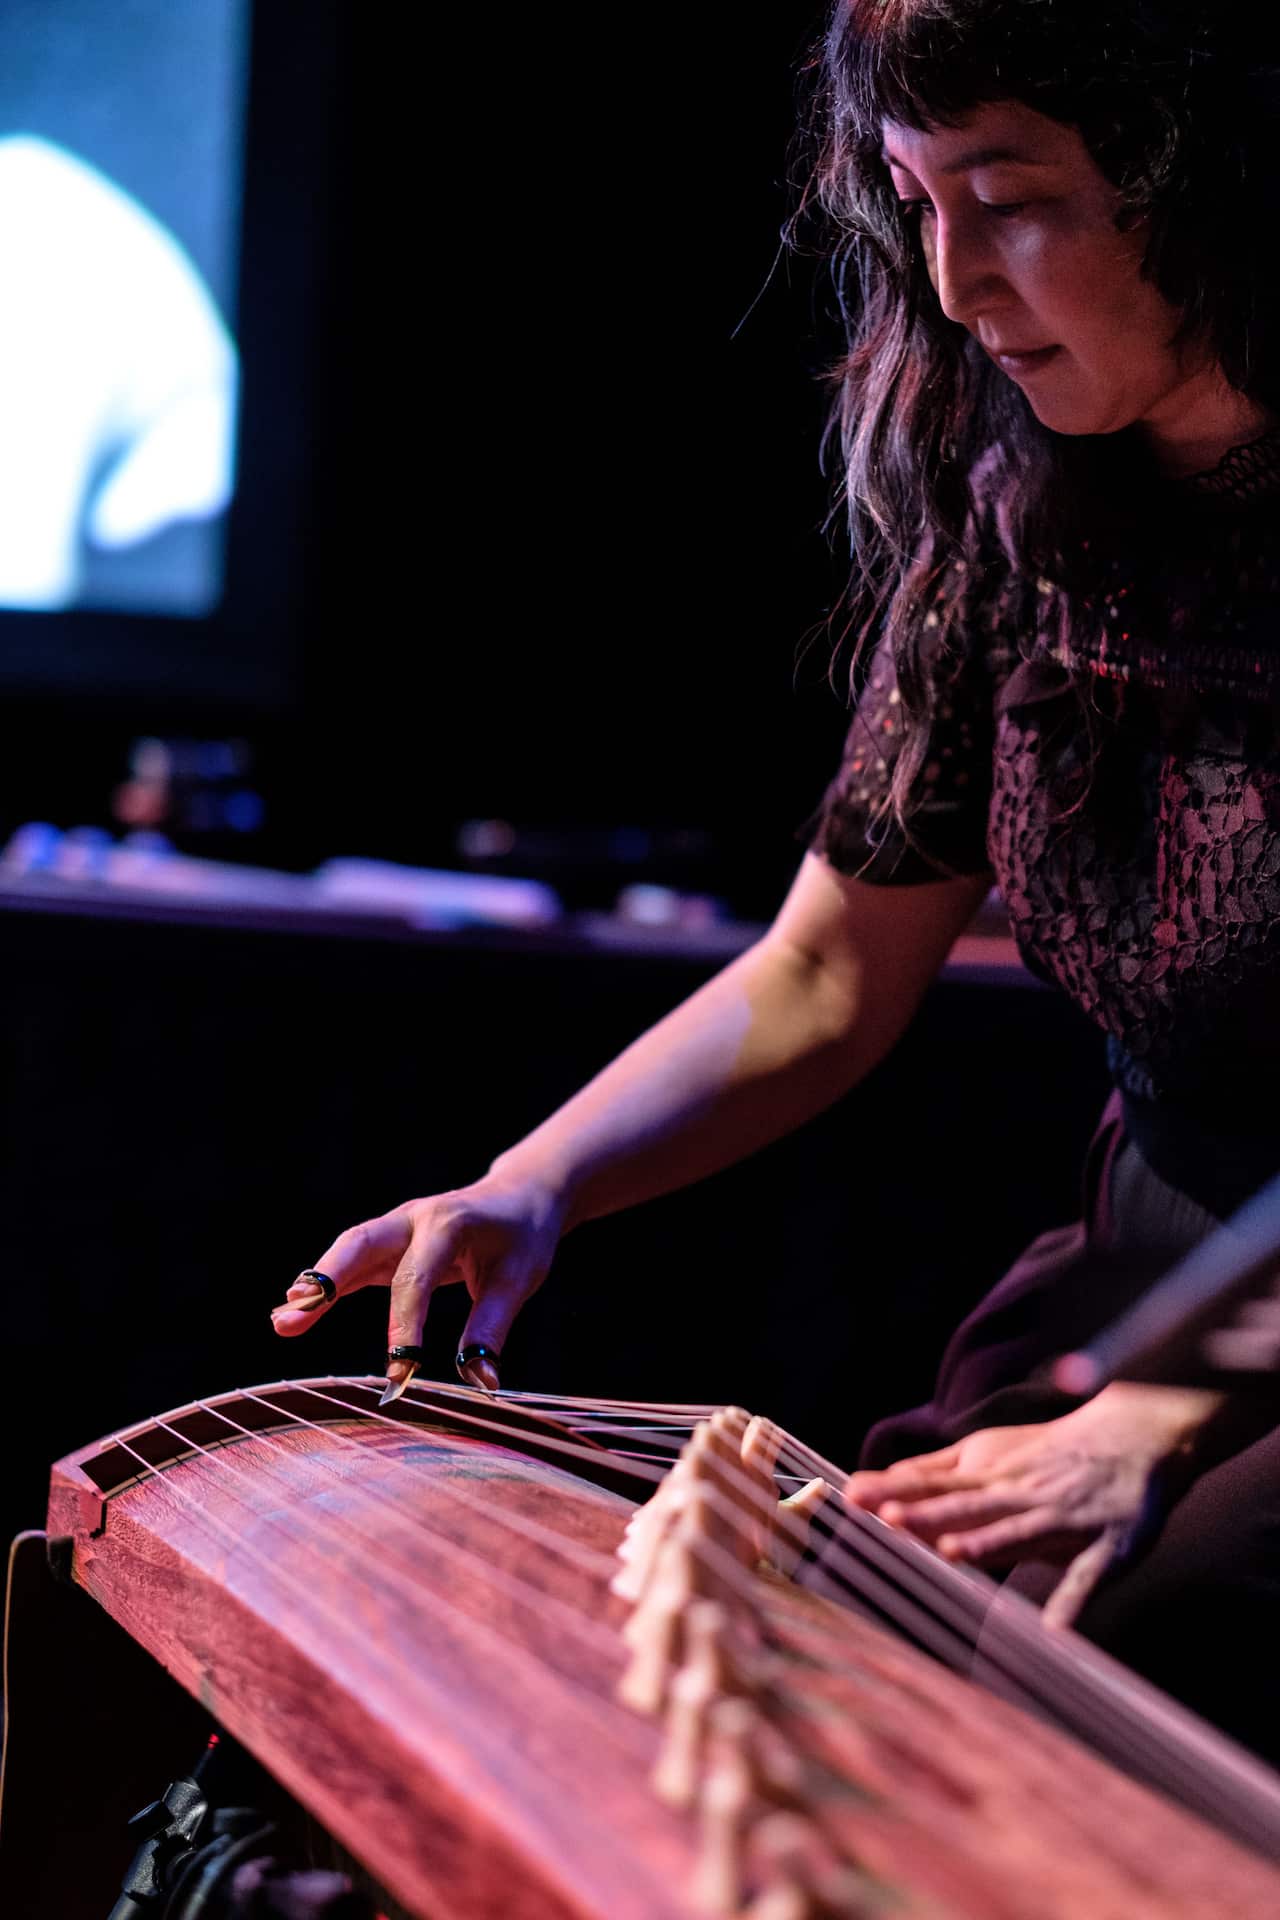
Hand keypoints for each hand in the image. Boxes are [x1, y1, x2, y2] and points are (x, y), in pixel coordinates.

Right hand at [271, 1175, 568, 1391]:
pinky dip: (324, 1285)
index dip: (404, 1326)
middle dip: (327, 1278)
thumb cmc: (522, 1237)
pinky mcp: (388, 1241)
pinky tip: (295, 1312)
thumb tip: (480, 1383)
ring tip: (281, 1321)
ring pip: (348, 1250)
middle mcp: (415, 1218)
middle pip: (361, 1243)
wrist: (521, 1195)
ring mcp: (397, 1227)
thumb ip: (492, 1329)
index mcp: (449, 1224)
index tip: (399, 1375)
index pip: (417, 1278)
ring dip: (315, 1284)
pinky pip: (352, 1261)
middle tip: (293, 1313)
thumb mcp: (518, 1279)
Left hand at [843, 1384, 1221, 1627]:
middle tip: (889, 1519)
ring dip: (988, 1542)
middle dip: (930, 1515)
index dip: (898, 1491)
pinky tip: (1055, 1632)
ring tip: (952, 1553)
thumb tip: (876, 1481)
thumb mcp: (989, 1452)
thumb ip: (936, 1470)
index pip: (935, 1484)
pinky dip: (1074, 1601)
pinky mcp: (1108, 1546)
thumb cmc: (1049, 1453)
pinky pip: (1088, 1577)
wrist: (1137, 1436)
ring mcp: (1063, 1520)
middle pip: (968, 1506)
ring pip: (1019, 1532)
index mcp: (991, 1475)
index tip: (854, 1497)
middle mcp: (1021, 1494)